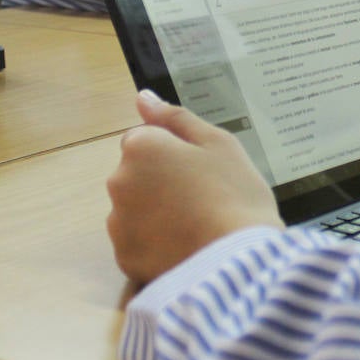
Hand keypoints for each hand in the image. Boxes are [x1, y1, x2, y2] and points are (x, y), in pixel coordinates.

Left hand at [108, 90, 282, 283]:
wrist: (240, 261)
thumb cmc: (235, 194)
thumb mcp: (218, 143)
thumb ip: (176, 118)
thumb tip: (143, 98)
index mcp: (141, 147)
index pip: (144, 139)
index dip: (174, 152)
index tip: (200, 169)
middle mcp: (119, 181)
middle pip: (137, 175)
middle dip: (161, 182)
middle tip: (203, 197)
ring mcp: (118, 223)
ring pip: (135, 209)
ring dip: (156, 213)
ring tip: (196, 224)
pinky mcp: (125, 259)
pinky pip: (138, 244)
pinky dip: (156, 245)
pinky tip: (185, 247)